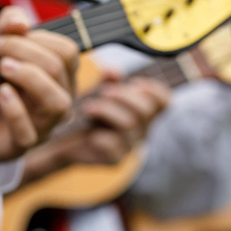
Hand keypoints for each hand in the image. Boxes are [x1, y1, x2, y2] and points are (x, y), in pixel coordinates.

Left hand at [0, 7, 78, 172]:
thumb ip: (7, 28)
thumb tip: (19, 21)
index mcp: (60, 76)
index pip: (67, 51)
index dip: (37, 37)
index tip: (2, 35)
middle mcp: (59, 99)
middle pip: (59, 68)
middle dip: (24, 50)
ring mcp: (44, 125)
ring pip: (56, 101)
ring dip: (28, 77)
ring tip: (2, 67)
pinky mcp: (21, 144)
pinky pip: (27, 130)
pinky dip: (14, 108)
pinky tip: (1, 92)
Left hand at [20, 72, 169, 184]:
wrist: (67, 144)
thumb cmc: (90, 116)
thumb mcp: (100, 96)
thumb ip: (110, 82)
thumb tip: (112, 71)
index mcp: (143, 113)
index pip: (163, 102)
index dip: (153, 90)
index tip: (133, 82)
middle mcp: (141, 130)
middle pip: (145, 110)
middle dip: (124, 96)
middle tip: (104, 91)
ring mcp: (129, 146)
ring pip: (128, 124)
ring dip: (107, 111)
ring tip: (88, 107)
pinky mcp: (114, 159)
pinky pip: (112, 145)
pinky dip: (100, 136)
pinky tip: (89, 133)